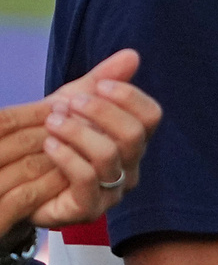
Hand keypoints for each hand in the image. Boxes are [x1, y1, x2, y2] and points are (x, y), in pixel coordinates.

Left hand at [3, 51, 162, 231]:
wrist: (20, 178)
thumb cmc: (54, 140)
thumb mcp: (75, 105)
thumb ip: (103, 80)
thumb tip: (132, 55)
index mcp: (132, 141)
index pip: (150, 116)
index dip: (128, 96)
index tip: (99, 85)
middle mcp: (129, 167)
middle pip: (134, 134)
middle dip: (100, 112)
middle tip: (70, 103)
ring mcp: (112, 191)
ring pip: (110, 155)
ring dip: (78, 131)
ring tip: (52, 121)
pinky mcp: (89, 209)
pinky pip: (87, 179)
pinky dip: (67, 156)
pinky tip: (49, 144)